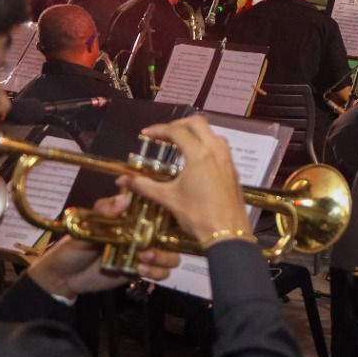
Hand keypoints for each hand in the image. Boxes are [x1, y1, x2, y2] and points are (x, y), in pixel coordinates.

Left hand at [26, 192, 182, 296]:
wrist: (63, 278)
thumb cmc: (72, 247)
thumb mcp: (85, 226)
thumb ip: (104, 212)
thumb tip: (124, 200)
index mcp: (130, 216)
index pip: (157, 207)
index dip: (168, 208)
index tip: (167, 210)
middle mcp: (141, 232)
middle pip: (172, 232)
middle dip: (170, 238)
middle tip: (150, 243)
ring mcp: (143, 252)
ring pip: (171, 254)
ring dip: (163, 257)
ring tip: (143, 258)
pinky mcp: (141, 271)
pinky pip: (162, 272)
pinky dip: (157, 272)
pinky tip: (140, 270)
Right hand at [119, 115, 250, 245]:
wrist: (228, 233)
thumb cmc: (197, 214)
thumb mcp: (168, 198)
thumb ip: (145, 185)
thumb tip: (123, 179)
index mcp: (199, 154)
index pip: (176, 131)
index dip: (158, 130)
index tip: (145, 134)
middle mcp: (216, 150)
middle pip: (197, 123)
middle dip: (178, 124)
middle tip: (163, 134)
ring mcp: (228, 159)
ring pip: (212, 133)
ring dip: (195, 133)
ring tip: (179, 144)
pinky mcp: (233, 169)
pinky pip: (220, 146)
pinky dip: (206, 144)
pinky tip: (196, 159)